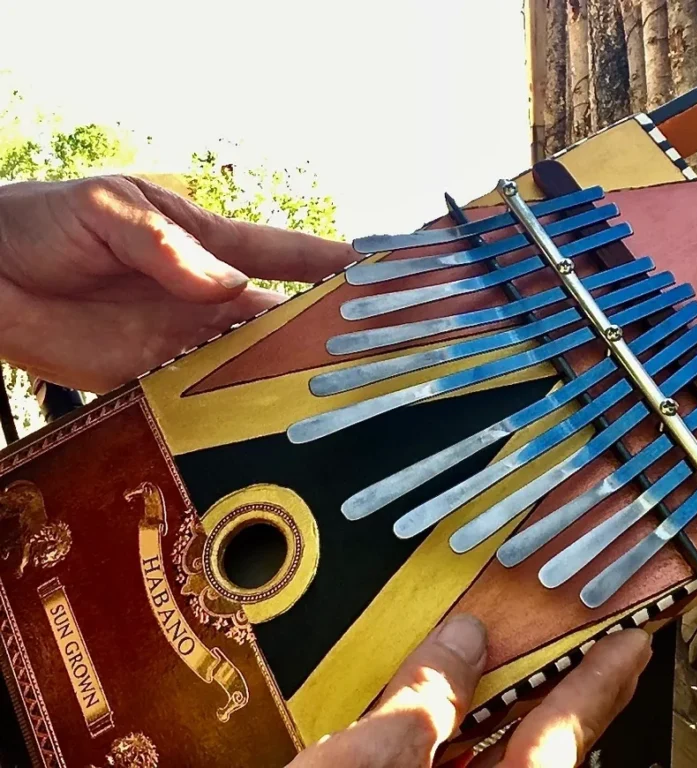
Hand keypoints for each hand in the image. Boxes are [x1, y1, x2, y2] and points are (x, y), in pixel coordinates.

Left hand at [0, 176, 355, 391]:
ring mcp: (183, 341)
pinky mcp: (153, 379)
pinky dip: (239, 413)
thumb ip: (164, 246)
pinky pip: (207, 399)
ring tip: (339, 397)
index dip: (333, 263)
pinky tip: (270, 425)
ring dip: (292, 378)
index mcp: (205, 244)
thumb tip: (223, 288)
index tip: (382, 272)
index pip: (283, 254)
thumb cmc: (42, 221)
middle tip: (377, 350)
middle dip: (329, 330)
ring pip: (255, 362)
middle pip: (282, 317)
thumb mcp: (106, 211)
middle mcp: (207, 297)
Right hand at [288, 615, 651, 767]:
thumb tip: (460, 643)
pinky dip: (472, 765)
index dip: (599, 682)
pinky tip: (450, 743)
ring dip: (514, 736)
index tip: (631, 643)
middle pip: (545, 764)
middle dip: (567, 709)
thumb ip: (420, 703)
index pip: (563, 736)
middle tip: (595, 660)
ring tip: (516, 688)